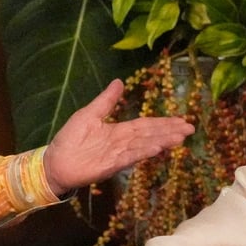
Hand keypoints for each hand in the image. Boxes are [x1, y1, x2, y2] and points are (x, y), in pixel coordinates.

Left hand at [44, 79, 194, 194]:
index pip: (146, 125)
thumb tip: (120, 81)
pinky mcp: (110, 165)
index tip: (182, 120)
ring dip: (162, 141)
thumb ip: (107, 100)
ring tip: (180, 138)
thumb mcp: (89, 113)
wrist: (54, 162)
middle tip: (190, 128)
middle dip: (170, 132)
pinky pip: (129, 157)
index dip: (164, 122)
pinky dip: (143, 152)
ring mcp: (118, 154)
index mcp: (119, 131)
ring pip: (144, 145)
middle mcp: (123, 143)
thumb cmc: (70, 139)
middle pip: (150, 135)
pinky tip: (157, 148)